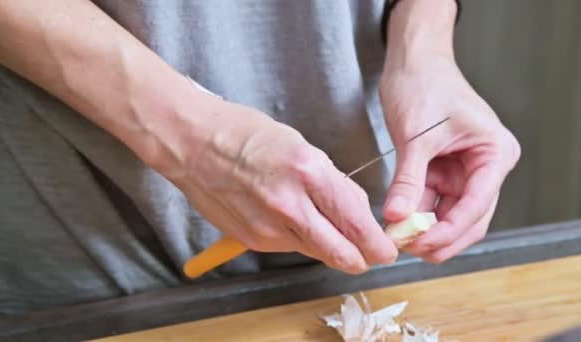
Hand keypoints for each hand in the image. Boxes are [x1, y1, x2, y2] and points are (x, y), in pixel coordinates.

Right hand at [162, 99, 397, 273]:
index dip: (378, 243)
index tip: (387, 247)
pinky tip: (293, 219)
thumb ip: (331, 183)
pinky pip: (290, 247)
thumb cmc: (245, 135)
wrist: (193, 144)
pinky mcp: (252, 240)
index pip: (356, 222)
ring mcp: (268, 227)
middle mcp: (290, 205)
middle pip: (342, 254)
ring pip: (318, 253)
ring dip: (332, 248)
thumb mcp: (302, 146)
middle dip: (364, 258)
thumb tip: (355, 211)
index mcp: (308, 172)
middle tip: (371, 253)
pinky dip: (302, 240)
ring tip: (327, 226)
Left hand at [380, 54, 520, 262]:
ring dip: (426, 228)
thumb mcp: (415, 137)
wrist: (412, 62)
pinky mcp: (444, 171)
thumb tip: (396, 217)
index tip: (421, 244)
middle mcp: (486, 166)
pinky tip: (398, 223)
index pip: (477, 204)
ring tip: (399, 239)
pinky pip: (433, 201)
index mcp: (495, 153)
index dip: (449, 230)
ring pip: (450, 214)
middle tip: (409, 249)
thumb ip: (407, 180)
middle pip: (469, 217)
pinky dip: (417, 213)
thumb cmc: (424, 84)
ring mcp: (465, 171)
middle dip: (440, 236)